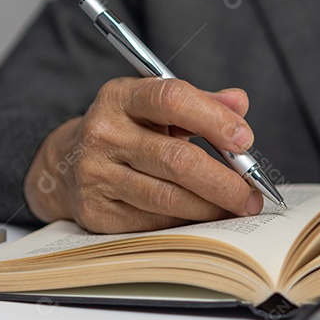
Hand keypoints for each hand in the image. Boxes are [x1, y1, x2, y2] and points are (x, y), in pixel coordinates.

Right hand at [23, 78, 260, 232]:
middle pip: (175, 159)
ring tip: (237, 209)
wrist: (66, 162)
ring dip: (210, 207)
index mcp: (120, 97)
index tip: (245, 140)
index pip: (171, 100)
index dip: (213, 119)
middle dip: (223, 181)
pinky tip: (206, 218)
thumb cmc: (127, 129)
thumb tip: (239, 103)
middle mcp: (102, 133)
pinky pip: (154, 222)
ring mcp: (95, 175)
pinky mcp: (96, 211)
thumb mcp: (155, 106)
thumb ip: (200, 102)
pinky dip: (186, 221)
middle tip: (252, 194)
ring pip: (167, 197)